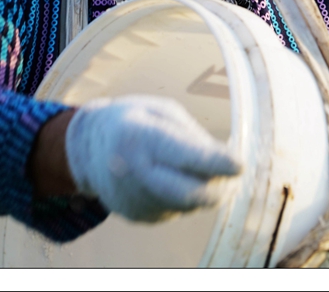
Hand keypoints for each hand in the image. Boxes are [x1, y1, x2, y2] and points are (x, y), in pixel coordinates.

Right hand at [64, 95, 241, 221]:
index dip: (215, 162)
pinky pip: (175, 210)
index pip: (183, 155)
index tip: (240, 165)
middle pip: (188, 193)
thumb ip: (192, 136)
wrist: (88, 149)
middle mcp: (132, 173)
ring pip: (186, 205)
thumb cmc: (133, 122)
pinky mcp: (136, 216)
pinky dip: (186, 198)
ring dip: (206, 192)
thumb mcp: (161, 113)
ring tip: (207, 172)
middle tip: (235, 177)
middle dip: (219, 189)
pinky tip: (177, 180)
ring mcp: (132, 199)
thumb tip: (226, 161)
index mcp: (137, 137)